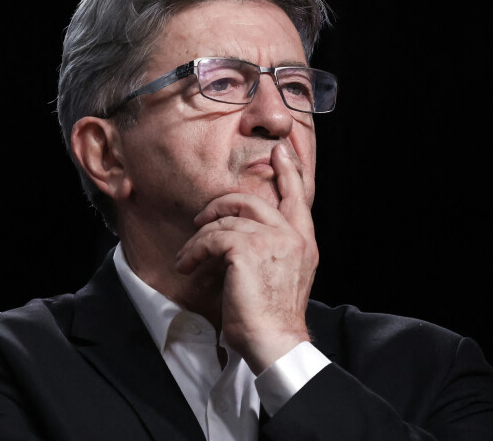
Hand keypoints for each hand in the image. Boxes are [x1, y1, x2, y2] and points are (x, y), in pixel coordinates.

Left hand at [175, 141, 318, 373]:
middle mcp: (291, 235)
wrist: (274, 341)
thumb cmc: (274, 316)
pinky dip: (195, 250)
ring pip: (226, 221)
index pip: (299, 197)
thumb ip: (276, 248)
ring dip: (201, 238)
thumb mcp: (286, 275)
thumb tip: (247, 234)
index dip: (289, 172)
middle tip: (202, 216)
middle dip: (221, 203)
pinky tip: (188, 264)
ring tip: (189, 255)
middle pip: (252, 201)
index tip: (279, 151)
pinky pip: (212, 238)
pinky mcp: (246, 248)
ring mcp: (270, 239)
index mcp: (304, 241)